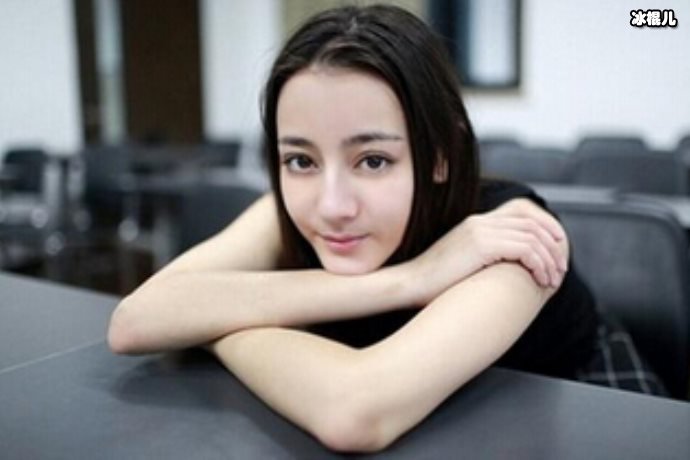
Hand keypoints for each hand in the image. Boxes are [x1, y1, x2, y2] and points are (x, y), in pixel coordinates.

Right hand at [410, 198, 567, 304]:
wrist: (411, 283)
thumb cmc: (434, 283)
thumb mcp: (463, 263)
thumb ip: (485, 257)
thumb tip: (507, 268)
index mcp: (477, 222)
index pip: (522, 209)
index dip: (546, 225)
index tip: (557, 249)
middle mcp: (480, 221)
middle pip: (533, 222)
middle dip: (554, 246)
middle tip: (560, 270)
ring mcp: (480, 230)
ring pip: (533, 236)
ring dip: (549, 259)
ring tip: (552, 280)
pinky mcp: (481, 244)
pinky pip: (525, 249)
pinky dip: (539, 265)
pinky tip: (539, 280)